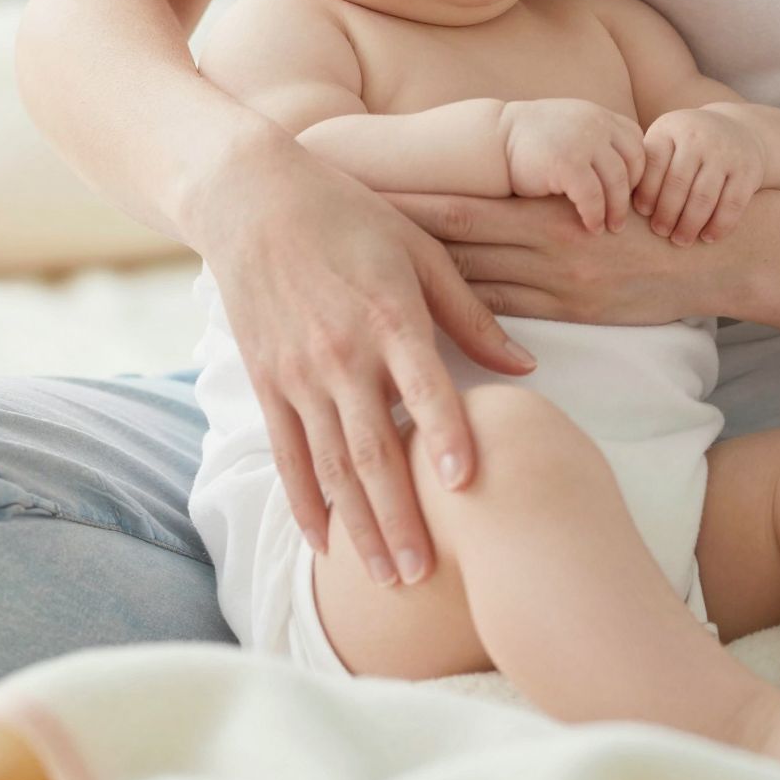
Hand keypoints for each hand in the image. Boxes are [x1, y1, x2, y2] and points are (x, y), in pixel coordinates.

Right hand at [192, 120, 538, 591]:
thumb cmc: (351, 216)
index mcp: (389, 315)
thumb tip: (526, 366)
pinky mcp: (267, 381)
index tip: (465, 488)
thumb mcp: (420, 249)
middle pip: (374, 451)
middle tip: (423, 577)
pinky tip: (325, 542)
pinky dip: (305, 502)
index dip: (444, 438)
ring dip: (359, 528)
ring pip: (332, 466)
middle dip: (400, 519)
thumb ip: (471, 313)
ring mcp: (298, 373)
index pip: (423, 388)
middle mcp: (341, 353)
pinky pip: (287, 454)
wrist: (253, 199)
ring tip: (386, 580)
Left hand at [378, 185, 731, 324]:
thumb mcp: (593, 193)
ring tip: (366, 278)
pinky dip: (464, 318)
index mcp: (544, 205)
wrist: (716, 250)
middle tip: (339, 228)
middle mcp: (544, 242)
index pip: (461, 205)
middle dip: (396, 235)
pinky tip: (426, 323)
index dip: (408, 201)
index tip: (359, 194)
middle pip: (453, 241)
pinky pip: (507, 317)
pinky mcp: (572, 313)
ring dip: (419, 279)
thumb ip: (537, 201)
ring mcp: (556, 283)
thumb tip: (477, 201)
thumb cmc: (648, 213)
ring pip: (473, 281)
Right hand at [500, 97, 645, 233]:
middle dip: (634, 191)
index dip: (639, 169)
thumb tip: (626, 175)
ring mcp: (583, 141)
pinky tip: (592, 228)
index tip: (631, 193)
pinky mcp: (567, 163)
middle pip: (634, 161)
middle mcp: (595, 123)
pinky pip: (593, 196)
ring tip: (612, 228)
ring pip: (618, 181)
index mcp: (598, 114)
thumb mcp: (570, 132)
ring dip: (617, 208)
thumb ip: (597, 142)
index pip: (636, 142)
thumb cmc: (530, 144)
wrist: (491, 142)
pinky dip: (596, 215)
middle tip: (627, 216)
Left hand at [633, 104, 767, 244]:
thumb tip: (617, 201)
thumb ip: (646, 164)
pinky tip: (708, 237)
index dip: (646, 192)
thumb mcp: (666, 141)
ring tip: (680, 240)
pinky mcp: (749, 170)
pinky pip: (732, 205)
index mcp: (671, 128)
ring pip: (704, 197)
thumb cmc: (689, 145)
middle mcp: (699, 136)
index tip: (641, 213)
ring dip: (690, 224)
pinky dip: (719, 225)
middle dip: (667, 213)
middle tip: (660, 232)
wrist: (740, 130)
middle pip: (678, 183)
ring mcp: (726, 152)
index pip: (653, 165)